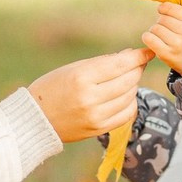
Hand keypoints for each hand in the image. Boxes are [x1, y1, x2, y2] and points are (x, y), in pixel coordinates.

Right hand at [29, 48, 148, 141]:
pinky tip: (124, 97)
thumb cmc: (52, 88)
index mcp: (81, 77)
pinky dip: (130, 103)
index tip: (147, 52)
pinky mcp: (99, 129)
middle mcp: (90, 98)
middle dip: (137, 70)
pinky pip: (126, 114)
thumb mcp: (72, 69)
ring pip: (130, 96)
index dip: (137, 57)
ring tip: (126, 79)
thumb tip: (130, 56)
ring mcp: (95, 116)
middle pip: (128, 80)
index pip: (119, 65)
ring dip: (133, 85)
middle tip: (137, 64)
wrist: (35, 119)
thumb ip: (102, 64)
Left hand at [142, 2, 181, 76]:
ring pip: (155, 28)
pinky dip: (147, 37)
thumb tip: (161, 6)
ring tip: (161, 35)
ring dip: (154, 30)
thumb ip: (179, 12)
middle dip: (160, 22)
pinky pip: (149, 39)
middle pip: (162, 19)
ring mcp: (177, 44)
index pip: (172, 9)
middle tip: (165, 29)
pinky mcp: (166, 54)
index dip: (164, 8)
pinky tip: (152, 39)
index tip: (162, 11)